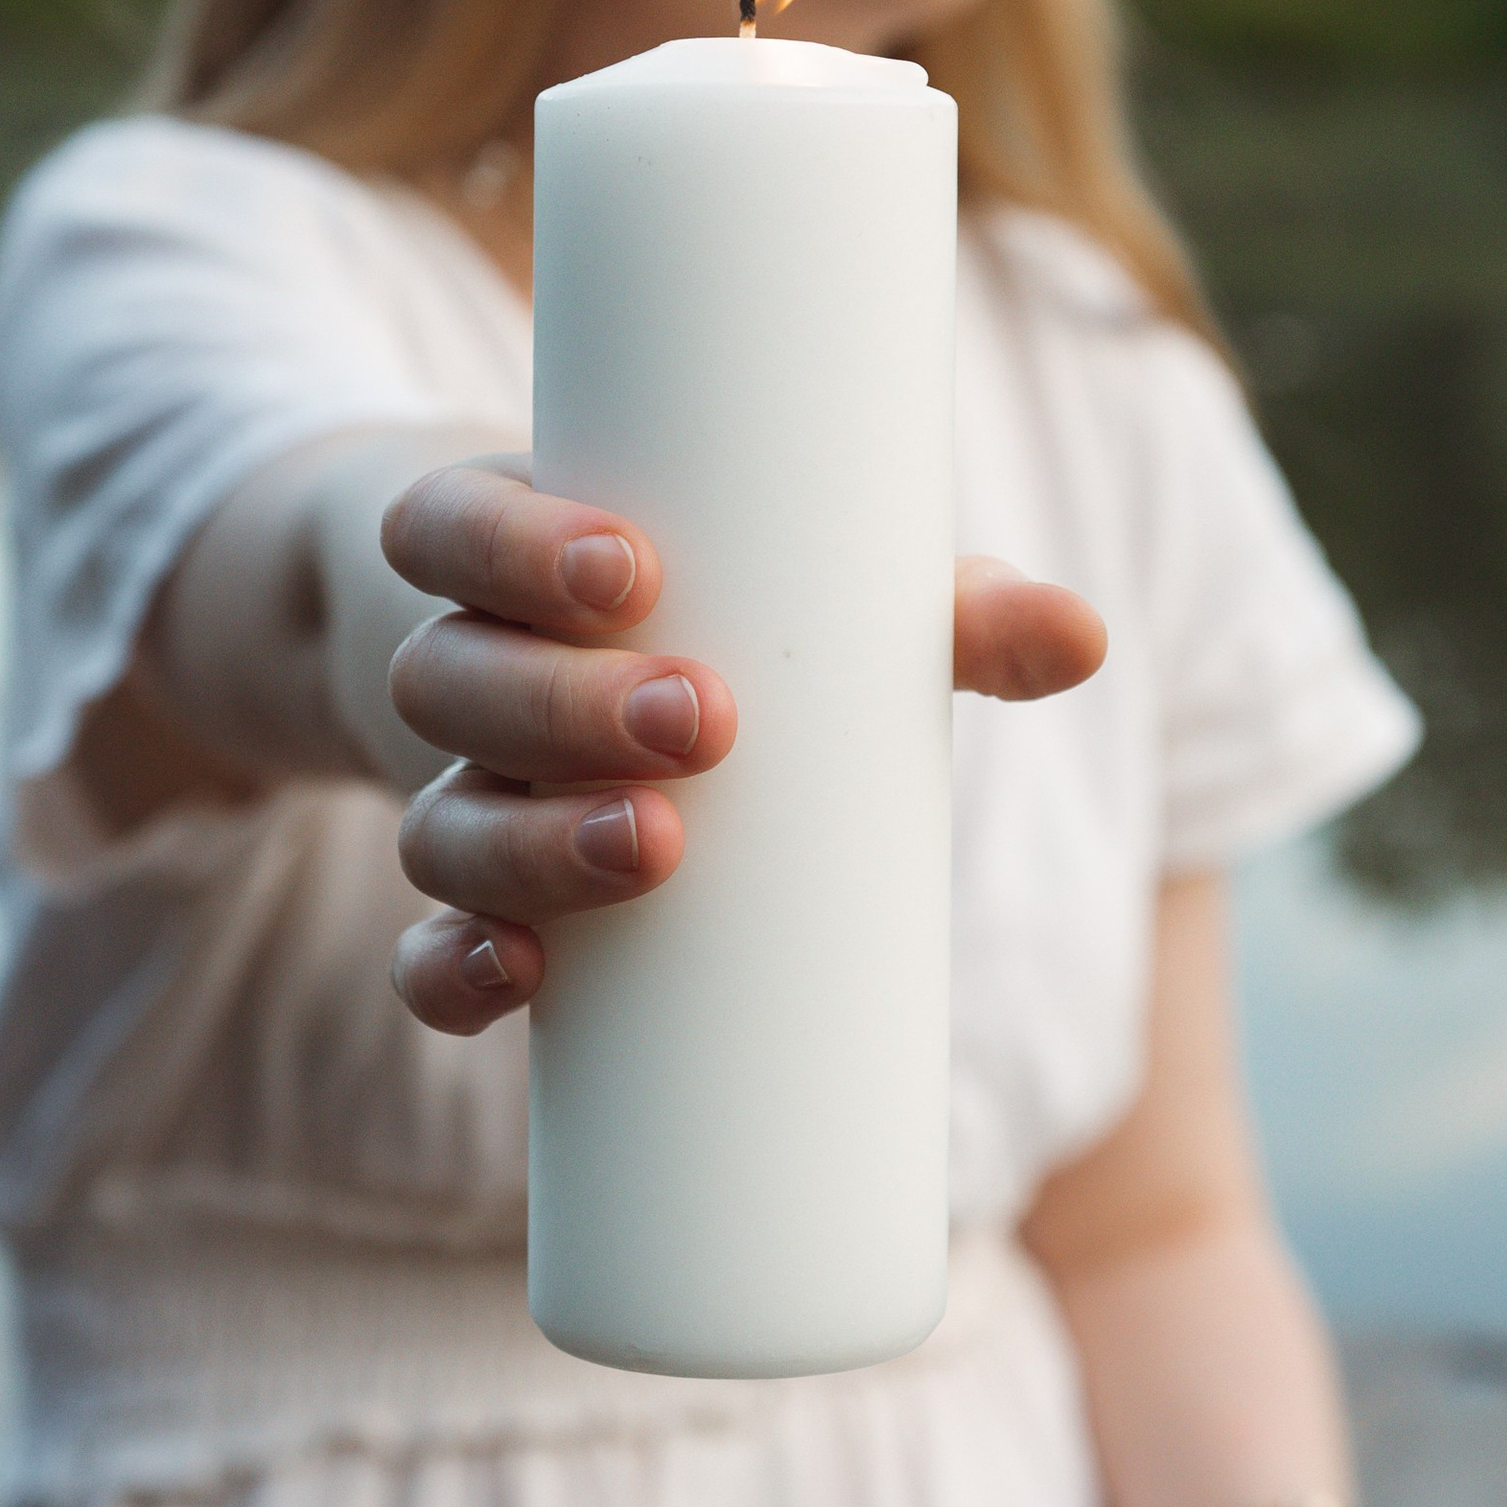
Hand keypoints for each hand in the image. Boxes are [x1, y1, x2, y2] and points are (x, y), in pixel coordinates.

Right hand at [378, 458, 1103, 1034]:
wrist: (581, 695)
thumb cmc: (718, 613)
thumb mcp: (809, 591)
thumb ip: (943, 613)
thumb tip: (1083, 637)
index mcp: (502, 557)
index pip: (449, 526)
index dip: (516, 547)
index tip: (634, 569)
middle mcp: (457, 672)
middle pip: (450, 678)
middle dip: (569, 703)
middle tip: (705, 719)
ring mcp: (453, 797)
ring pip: (438, 821)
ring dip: (535, 842)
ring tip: (662, 846)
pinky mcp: (472, 912)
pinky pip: (422, 958)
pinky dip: (454, 974)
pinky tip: (523, 980)